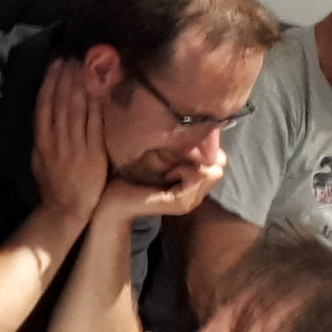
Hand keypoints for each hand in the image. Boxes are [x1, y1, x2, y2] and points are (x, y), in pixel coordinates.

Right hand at [31, 61, 110, 223]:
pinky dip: (95, 105)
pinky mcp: (94, 154)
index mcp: (42, 142)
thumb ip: (42, 135)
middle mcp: (58, 142)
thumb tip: (43, 109)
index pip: (45, 105)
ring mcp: (77, 147)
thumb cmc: (53, 183)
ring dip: (80, 85)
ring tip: (83, 65)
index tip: (55, 62)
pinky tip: (97, 89)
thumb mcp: (39, 158)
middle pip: (62, 103)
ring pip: (77, 109)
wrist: (68, 209)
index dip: (50, 81)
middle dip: (67, 77)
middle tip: (72, 55)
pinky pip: (95, 124)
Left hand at [97, 156, 224, 225]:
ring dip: (190, 161)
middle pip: (220, 163)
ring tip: (168, 168)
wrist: (111, 200)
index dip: (203, 147)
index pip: (220, 158)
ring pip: (212, 170)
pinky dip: (182, 168)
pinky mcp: (182, 203)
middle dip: (200, 154)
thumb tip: (200, 128)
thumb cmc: (128, 174)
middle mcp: (197, 194)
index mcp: (191, 183)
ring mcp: (191, 200)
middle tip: (173, 160)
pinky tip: (166, 174)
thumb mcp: (157, 155)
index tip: (177, 151)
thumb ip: (179, 148)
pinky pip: (197, 175)